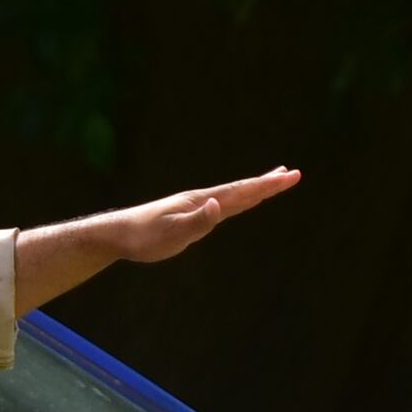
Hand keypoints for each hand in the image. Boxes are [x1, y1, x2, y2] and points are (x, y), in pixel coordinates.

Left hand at [16, 167, 302, 307]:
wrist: (118, 234)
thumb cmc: (144, 238)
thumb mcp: (172, 234)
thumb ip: (198, 221)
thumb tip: (219, 204)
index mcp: (203, 201)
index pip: (242, 192)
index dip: (267, 186)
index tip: (291, 176)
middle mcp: (202, 199)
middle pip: (241, 189)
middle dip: (268, 183)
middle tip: (293, 174)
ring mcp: (195, 205)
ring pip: (232, 194)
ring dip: (254, 188)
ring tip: (272, 179)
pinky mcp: (189, 213)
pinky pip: (222, 204)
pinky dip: (237, 199)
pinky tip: (236, 200)